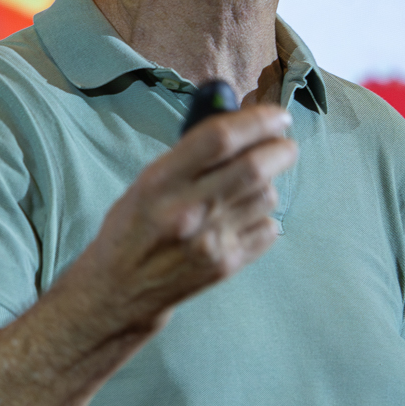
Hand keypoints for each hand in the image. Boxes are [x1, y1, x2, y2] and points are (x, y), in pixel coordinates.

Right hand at [60, 105, 297, 335]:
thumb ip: (190, 155)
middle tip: (285, 146)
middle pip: (255, 167)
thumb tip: (239, 122)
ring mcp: (210, 241)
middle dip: (281, 150)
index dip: (256, 121)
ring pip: (266, 197)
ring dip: (269, 184)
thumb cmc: (132, 227)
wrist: (119, 290)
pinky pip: (268, 229)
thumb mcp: (148, 181)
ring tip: (252, 185)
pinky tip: (245, 217)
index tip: (278, 116)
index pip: (219, 138)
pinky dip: (264, 217)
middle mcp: (188, 209)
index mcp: (161, 181)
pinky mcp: (227, 265)